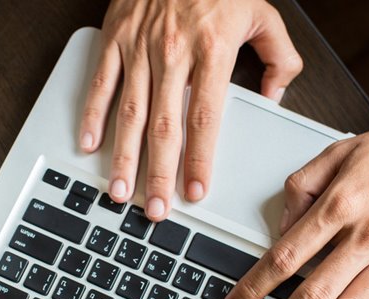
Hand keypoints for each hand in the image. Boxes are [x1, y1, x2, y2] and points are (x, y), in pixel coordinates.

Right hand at [79, 0, 302, 219]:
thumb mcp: (263, 13)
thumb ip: (278, 59)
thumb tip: (276, 97)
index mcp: (212, 51)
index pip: (205, 119)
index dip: (199, 161)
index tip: (195, 192)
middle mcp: (173, 53)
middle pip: (163, 126)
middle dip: (158, 175)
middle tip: (155, 210)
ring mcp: (139, 47)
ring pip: (128, 113)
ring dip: (123, 158)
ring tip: (119, 192)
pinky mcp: (115, 38)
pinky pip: (101, 83)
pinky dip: (92, 116)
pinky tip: (89, 146)